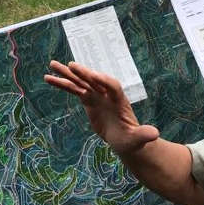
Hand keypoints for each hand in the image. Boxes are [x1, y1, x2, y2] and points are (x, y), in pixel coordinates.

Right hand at [44, 61, 158, 155]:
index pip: (112, 86)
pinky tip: (48, 78)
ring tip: (51, 65)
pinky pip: (73, 89)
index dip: (104, 81)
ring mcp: (96, 95)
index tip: (94, 76)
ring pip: (81, 81)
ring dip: (67, 74)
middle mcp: (107, 93)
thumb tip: (155, 133)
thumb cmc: (132, 139)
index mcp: (120, 100)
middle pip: (94, 79)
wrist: (125, 139)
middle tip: (71, 65)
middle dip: (84, 72)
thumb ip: (144, 134)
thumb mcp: (138, 139)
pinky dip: (62, 84)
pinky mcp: (88, 99)